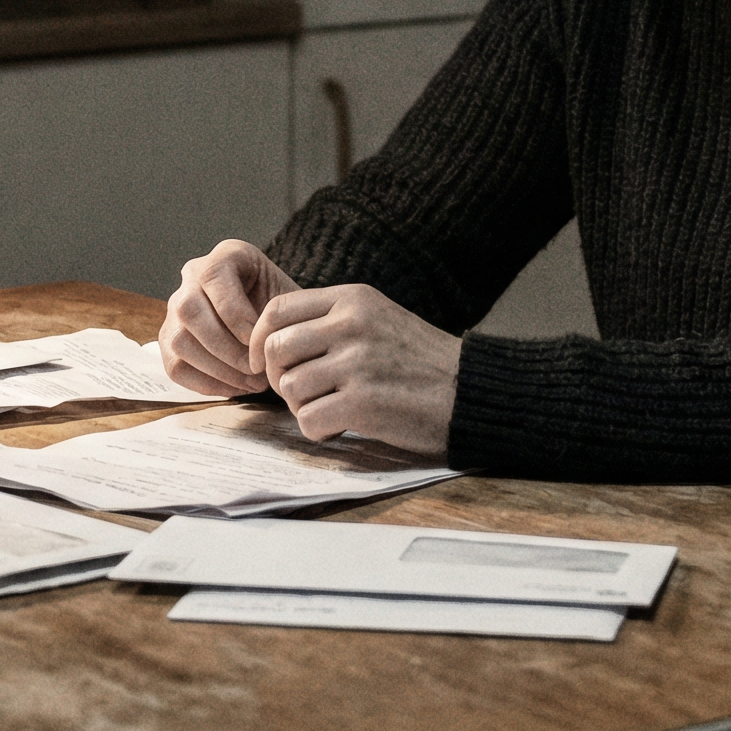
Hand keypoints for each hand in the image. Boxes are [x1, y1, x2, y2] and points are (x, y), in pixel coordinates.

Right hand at [159, 239, 299, 395]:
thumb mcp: (291, 298)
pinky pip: (175, 366)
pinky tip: (237, 387)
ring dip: (218, 369)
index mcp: (226, 255)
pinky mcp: (170, 340)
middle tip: (257, 369)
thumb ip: (281, 313)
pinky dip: (206, 384)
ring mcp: (176, 309)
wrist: (278, 320)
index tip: (261, 342)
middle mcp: (193, 276)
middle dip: (225, 347)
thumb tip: (264, 346)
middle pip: (189, 310)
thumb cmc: (287, 307)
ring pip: (178, 341)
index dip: (236, 315)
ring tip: (252, 382)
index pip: (213, 278)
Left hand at [247, 284, 460, 454]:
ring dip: (303, 407)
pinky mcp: (363, 403)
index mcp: (353, 300)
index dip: (260, 338)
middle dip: (279, 378)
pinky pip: (309, 420)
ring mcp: (357, 363)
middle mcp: (351, 325)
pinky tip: (343, 426)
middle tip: (302, 393)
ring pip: (290, 388)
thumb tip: (274, 340)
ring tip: (332, 409)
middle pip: (277, 348)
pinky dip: (319, 431)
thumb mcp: (378, 319)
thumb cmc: (422, 362)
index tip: (266, 362)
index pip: (278, 308)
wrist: (470, 391)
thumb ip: (332, 321)